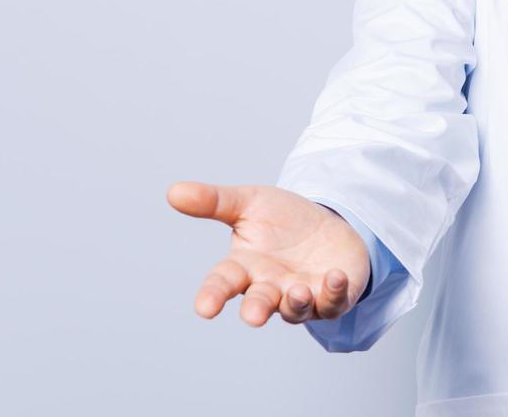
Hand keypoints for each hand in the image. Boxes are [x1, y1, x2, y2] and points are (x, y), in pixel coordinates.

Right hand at [167, 181, 372, 326]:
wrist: (327, 224)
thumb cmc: (282, 220)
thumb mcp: (249, 202)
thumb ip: (214, 201)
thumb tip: (173, 191)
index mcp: (245, 267)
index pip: (223, 283)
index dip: (212, 296)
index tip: (204, 308)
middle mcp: (271, 286)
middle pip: (259, 303)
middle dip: (256, 309)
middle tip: (253, 316)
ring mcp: (301, 295)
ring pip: (295, 309)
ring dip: (295, 303)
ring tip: (297, 291)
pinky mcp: (333, 296)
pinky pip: (333, 303)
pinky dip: (334, 294)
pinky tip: (335, 277)